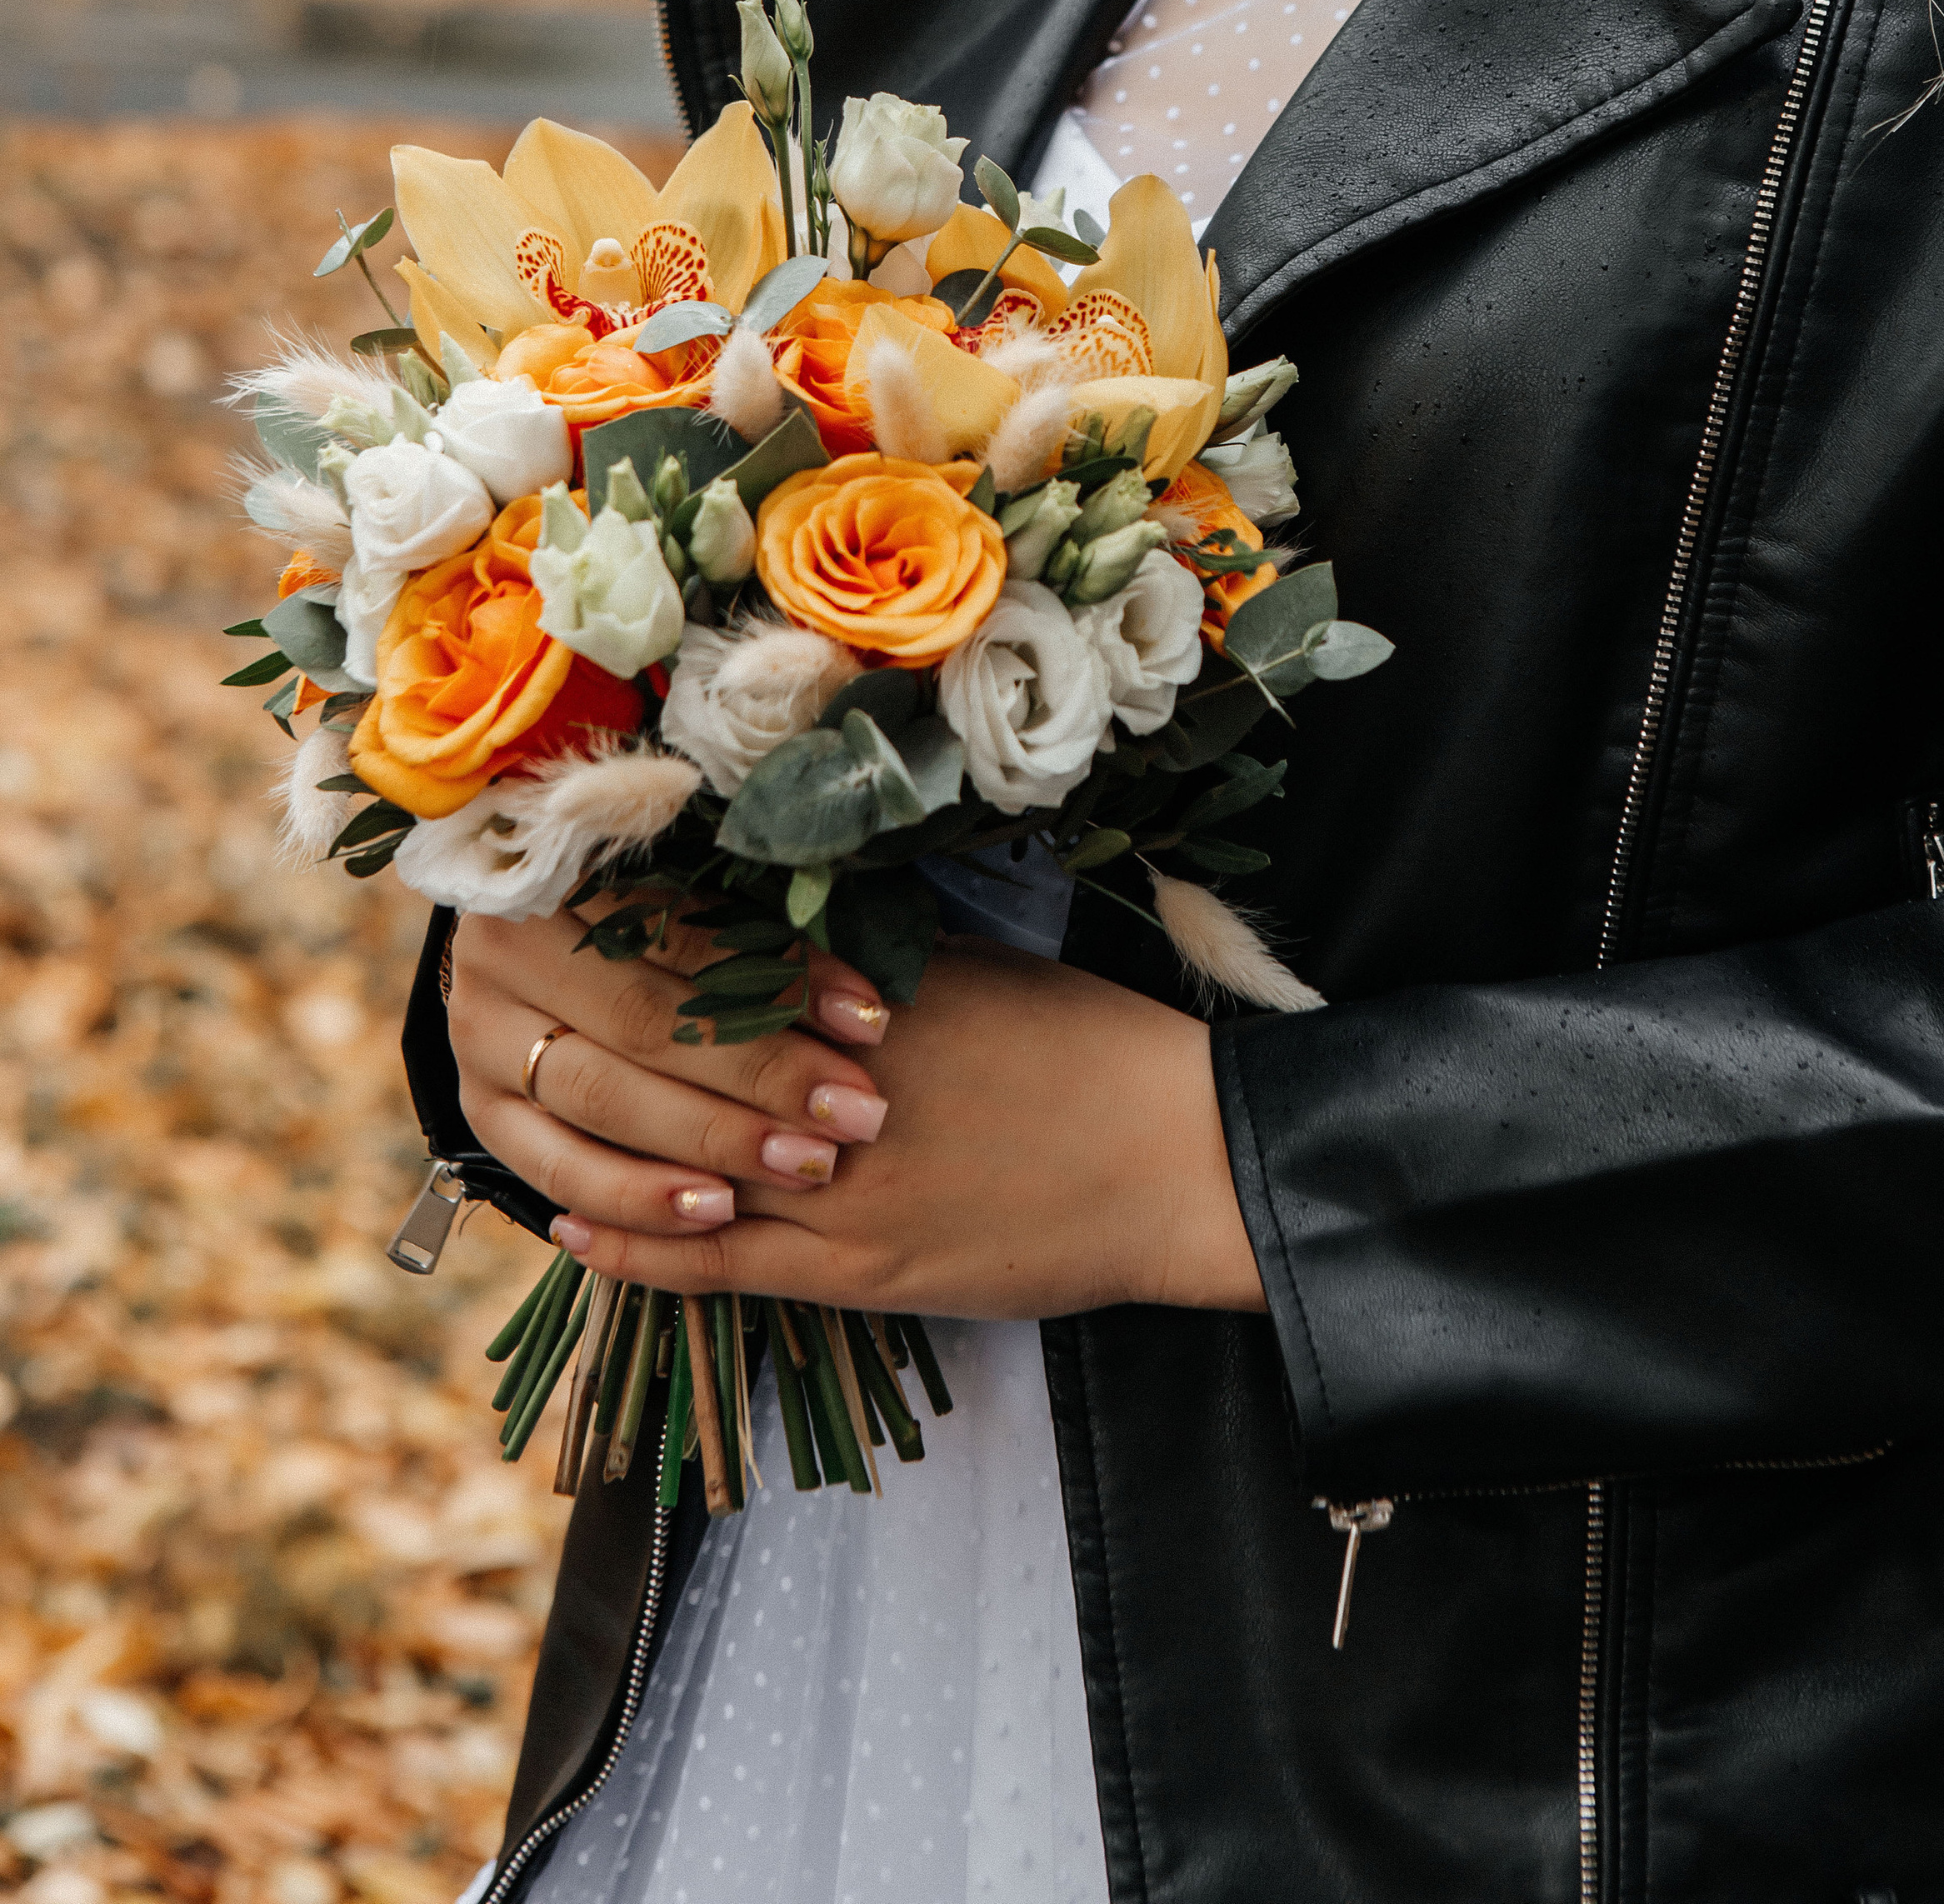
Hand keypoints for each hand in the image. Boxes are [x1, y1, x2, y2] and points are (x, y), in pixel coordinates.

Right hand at [450, 905, 896, 1233]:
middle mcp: (503, 956)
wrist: (538, 943)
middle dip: (762, 1073)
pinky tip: (717, 1216)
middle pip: (644, 1023)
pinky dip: (637, 1197)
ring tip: (805, 1167)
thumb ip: (756, 921)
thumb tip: (865, 986)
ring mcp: (481, 1042)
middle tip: (856, 1114)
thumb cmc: (649, 903)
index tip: (871, 1018)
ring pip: (603, 1101)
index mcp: (558, 873)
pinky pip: (557, 1169)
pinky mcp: (482, 1113)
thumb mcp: (693, 888)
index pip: (686, 934)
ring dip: (712, 1142)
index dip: (781, 978)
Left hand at [454, 914, 1265, 1319]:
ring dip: (596, 1143)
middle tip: (510, 1007)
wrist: (1182, 1161)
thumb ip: (873, 961)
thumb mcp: (979, 973)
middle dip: (592, 1034)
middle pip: (681, 1061)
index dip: (631, 949)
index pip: (720, 967)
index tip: (565, 924)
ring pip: (682, 1164)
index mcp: (872, 997)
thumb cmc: (1095, 1050)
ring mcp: (845, 1187)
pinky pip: (722, 1264)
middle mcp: (841, 1088)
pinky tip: (574, 1225)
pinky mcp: (863, 1270)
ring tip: (516, 1118)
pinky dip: (639, 1247)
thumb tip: (785, 932)